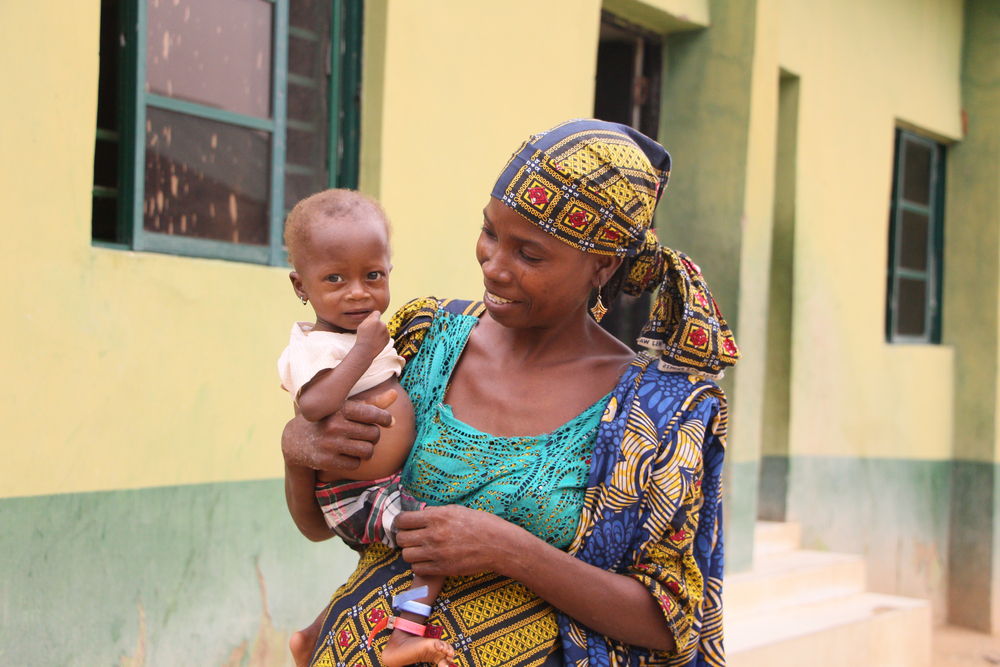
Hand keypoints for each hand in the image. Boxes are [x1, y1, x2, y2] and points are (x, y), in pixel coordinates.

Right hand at [281, 389, 396, 471]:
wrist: (295, 439)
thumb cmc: (327, 419)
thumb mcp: (345, 407)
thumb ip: (371, 402)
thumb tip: (395, 396)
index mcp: (340, 408)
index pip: (374, 414)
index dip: (386, 419)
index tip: (388, 422)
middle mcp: (334, 425)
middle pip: (374, 434)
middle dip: (373, 436)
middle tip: (363, 435)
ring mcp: (330, 444)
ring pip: (368, 451)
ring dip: (366, 450)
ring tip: (356, 445)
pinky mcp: (326, 461)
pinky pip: (356, 465)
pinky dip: (354, 461)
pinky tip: (344, 455)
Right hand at [355, 310, 388, 356]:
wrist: (366, 350)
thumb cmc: (362, 337)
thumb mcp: (362, 325)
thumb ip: (369, 318)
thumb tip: (376, 313)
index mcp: (375, 320)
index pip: (377, 313)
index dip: (374, 316)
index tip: (372, 319)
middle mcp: (382, 324)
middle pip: (379, 322)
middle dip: (376, 325)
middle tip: (370, 332)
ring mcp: (386, 331)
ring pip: (382, 329)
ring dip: (379, 331)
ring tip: (372, 338)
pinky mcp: (388, 337)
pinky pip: (385, 334)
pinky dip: (381, 337)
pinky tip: (376, 341)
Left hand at [394, 505, 527, 576]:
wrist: (498, 545)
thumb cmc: (481, 524)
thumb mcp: (457, 510)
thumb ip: (436, 513)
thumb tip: (420, 515)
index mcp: (437, 516)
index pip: (403, 520)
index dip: (400, 522)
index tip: (404, 524)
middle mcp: (434, 534)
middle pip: (401, 539)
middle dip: (404, 538)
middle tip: (412, 538)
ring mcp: (437, 553)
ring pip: (406, 555)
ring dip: (411, 553)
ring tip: (420, 550)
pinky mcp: (442, 568)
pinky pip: (417, 569)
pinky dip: (419, 565)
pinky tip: (427, 560)